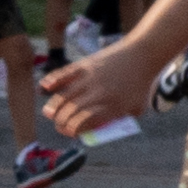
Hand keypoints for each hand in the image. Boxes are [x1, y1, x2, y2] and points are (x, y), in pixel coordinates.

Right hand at [42, 40, 159, 142]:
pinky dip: (53, 81)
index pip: (83, 124)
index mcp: (111, 109)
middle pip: (70, 112)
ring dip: (53, 107)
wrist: (142, 55)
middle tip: (59, 125)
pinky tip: (44, 87)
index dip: (72, 131)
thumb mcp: (136, 108)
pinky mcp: (85, 65)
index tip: (70, 132)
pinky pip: (64, 74)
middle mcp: (98, 95)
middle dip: (61, 122)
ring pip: (64, 96)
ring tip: (49, 113)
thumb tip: (97, 130)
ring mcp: (90, 79)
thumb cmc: (140, 85)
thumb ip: (118, 121)